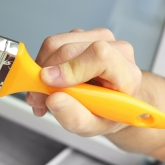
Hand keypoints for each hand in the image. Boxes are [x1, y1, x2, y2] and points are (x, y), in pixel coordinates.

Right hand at [26, 28, 140, 136]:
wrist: (112, 104)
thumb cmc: (107, 114)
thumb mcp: (93, 127)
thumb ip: (75, 117)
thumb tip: (53, 99)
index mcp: (126, 72)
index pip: (99, 55)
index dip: (71, 67)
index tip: (48, 82)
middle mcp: (114, 48)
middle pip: (70, 49)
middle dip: (45, 75)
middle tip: (38, 99)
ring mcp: (97, 39)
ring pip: (56, 44)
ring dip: (41, 70)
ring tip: (44, 96)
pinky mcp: (80, 37)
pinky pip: (53, 45)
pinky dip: (43, 66)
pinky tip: (49, 85)